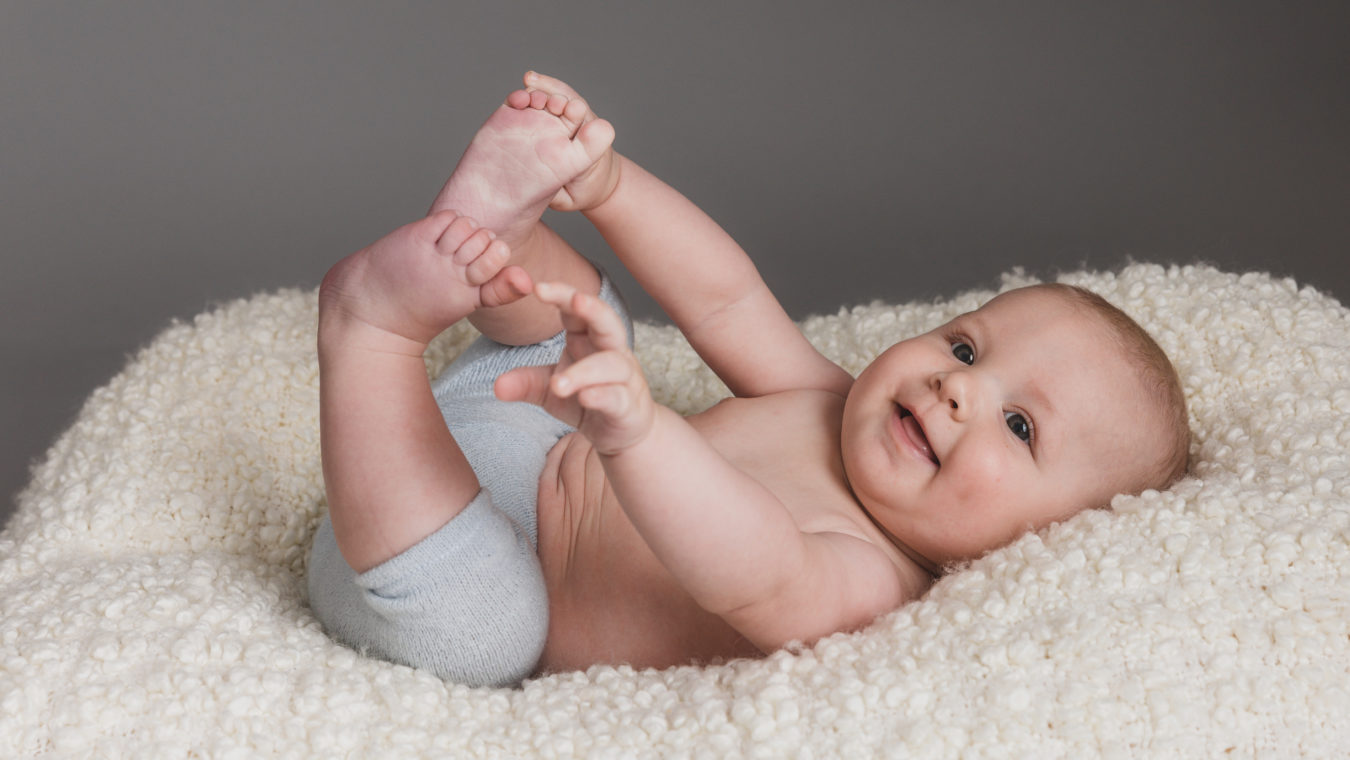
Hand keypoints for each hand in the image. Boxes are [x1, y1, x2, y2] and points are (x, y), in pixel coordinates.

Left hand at [494, 282, 654, 453]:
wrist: (622, 432)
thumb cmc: (587, 400)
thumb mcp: (550, 391)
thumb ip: (526, 383)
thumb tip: (497, 385)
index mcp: (589, 340)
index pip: (578, 311)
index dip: (563, 296)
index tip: (538, 288)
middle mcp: (611, 352)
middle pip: (608, 322)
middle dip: (593, 309)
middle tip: (575, 299)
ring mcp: (624, 379)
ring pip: (611, 364)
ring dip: (585, 371)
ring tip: (557, 385)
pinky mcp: (629, 407)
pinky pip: (617, 397)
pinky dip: (602, 395)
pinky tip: (585, 397)